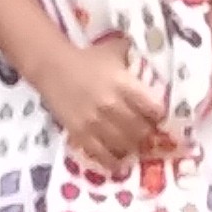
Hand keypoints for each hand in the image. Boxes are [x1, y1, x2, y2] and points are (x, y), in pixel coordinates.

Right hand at [41, 32, 174, 172]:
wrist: (53, 67)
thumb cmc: (87, 58)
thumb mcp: (114, 51)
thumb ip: (132, 56)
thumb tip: (151, 55)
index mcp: (123, 84)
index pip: (153, 107)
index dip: (159, 114)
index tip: (158, 116)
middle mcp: (112, 105)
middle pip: (141, 129)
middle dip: (147, 133)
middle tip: (147, 133)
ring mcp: (96, 122)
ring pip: (125, 144)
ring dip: (132, 146)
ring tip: (134, 144)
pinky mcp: (81, 133)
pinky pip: (102, 154)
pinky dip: (113, 160)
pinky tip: (118, 161)